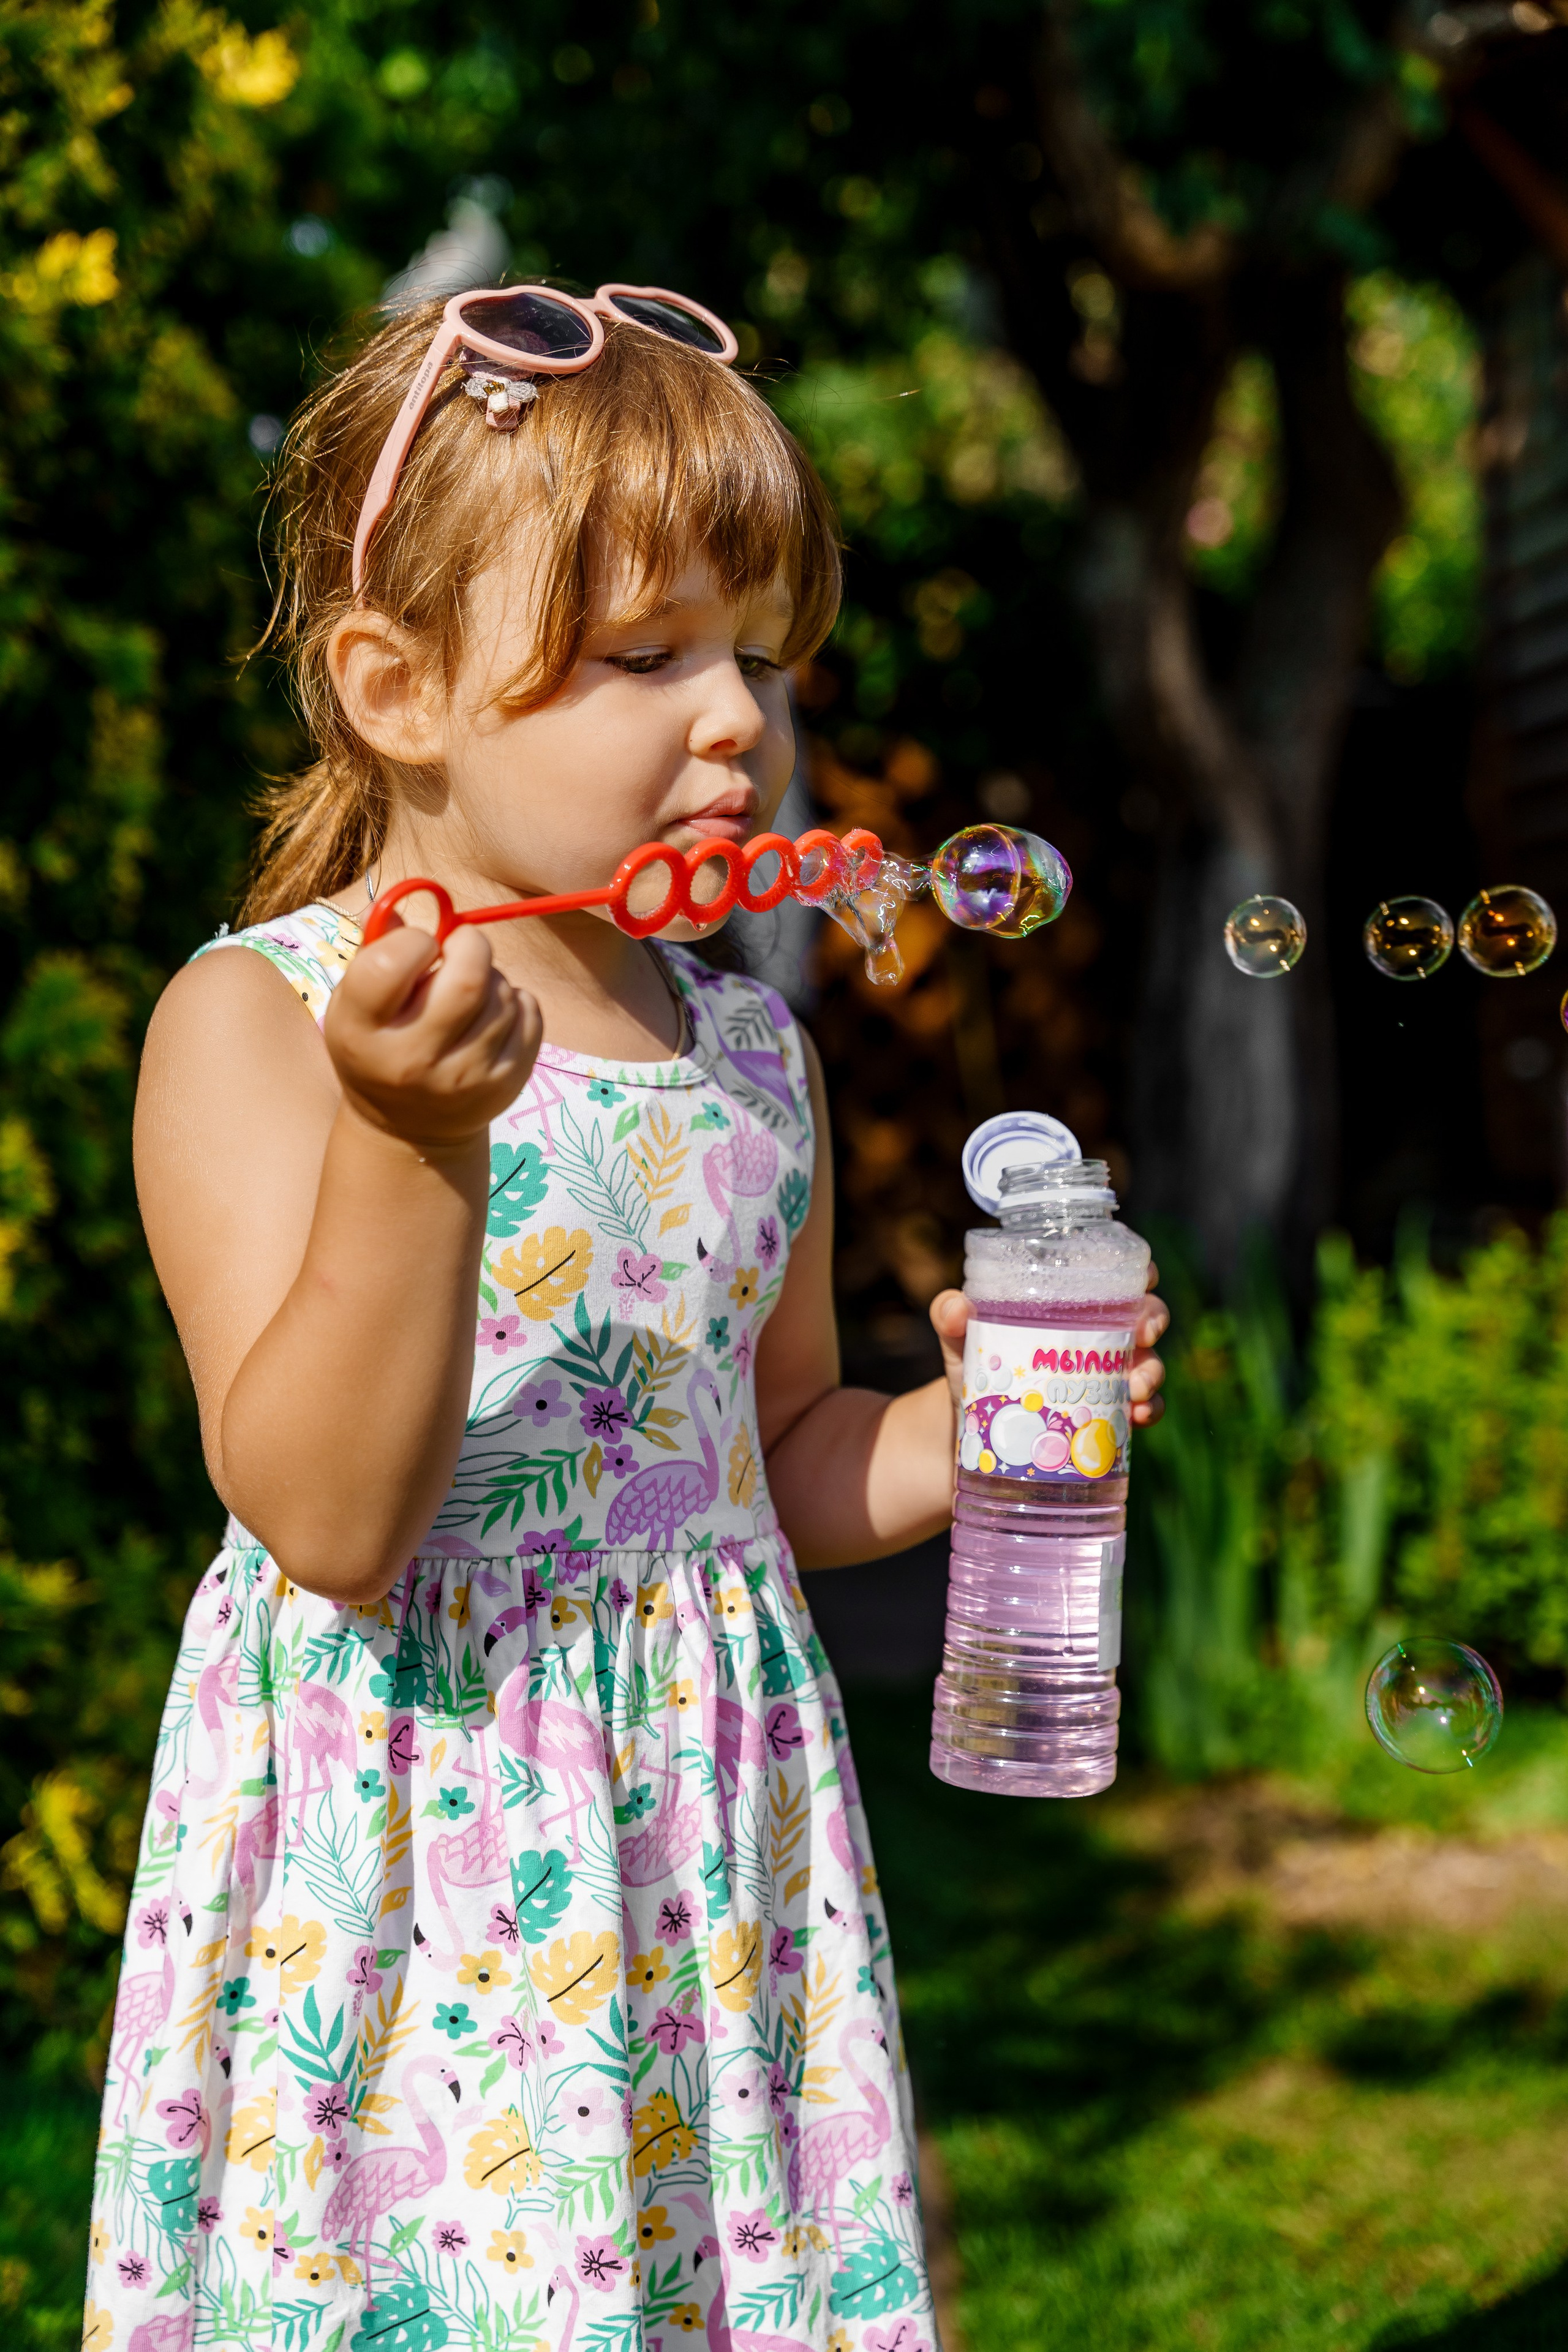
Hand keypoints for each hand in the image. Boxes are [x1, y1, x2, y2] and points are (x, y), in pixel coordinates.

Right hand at [323, 920, 539, 1150]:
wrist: (409, 1131)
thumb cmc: (380, 1044)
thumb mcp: (355, 1003)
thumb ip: (373, 948)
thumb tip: (401, 905)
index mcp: (361, 1029)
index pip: (393, 961)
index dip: (414, 940)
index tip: (419, 948)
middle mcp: (412, 1060)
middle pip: (467, 978)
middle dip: (470, 945)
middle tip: (461, 949)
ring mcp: (464, 1078)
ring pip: (502, 993)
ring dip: (491, 976)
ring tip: (470, 992)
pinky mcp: (505, 1084)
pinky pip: (529, 1014)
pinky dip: (515, 1001)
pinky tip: (492, 1015)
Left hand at [927, 1259, 1169, 1428]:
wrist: (973, 1429)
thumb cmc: (978, 1366)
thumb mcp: (961, 1340)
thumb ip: (951, 1317)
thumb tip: (955, 1307)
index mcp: (1073, 1302)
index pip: (1117, 1275)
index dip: (1141, 1270)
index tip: (1146, 1277)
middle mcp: (1099, 1333)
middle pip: (1146, 1314)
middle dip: (1154, 1320)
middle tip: (1142, 1335)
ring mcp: (1109, 1375)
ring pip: (1150, 1363)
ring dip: (1151, 1372)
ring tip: (1134, 1388)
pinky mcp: (1110, 1414)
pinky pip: (1143, 1409)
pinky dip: (1148, 1411)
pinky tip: (1137, 1416)